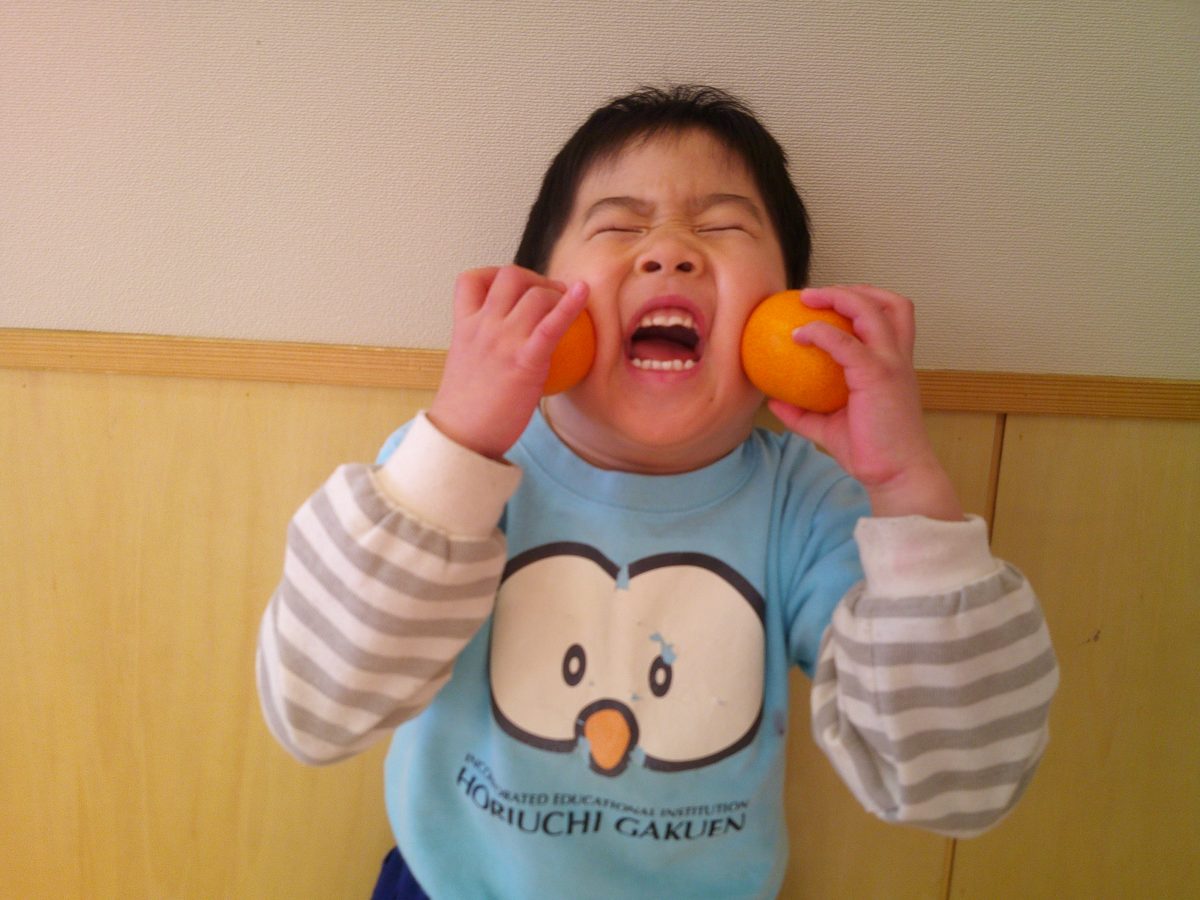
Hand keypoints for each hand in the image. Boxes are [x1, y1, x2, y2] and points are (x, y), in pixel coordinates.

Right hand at [428, 266, 588, 459]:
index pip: (470, 280)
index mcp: (464, 326)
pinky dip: (571, 304)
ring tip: (566, 308)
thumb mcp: (467, 366)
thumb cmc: (467, 410)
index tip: (512, 287)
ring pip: (535, 294)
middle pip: (510, 276)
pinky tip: (585, 292)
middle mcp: (481, 326)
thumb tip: (510, 345)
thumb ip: (485, 347)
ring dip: (556, 294)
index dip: (493, 274)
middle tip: (550, 295)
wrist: (461, 437)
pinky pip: (552, 323)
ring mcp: (501, 340)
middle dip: (535, 278)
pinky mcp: (524, 360)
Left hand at [767, 284, 963, 519]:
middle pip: (890, 302)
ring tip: (807, 299)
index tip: (826, 304)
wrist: (896, 474)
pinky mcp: (877, 375)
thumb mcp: (829, 427)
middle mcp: (898, 358)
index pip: (890, 317)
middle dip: (853, 289)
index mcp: (894, 365)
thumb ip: (803, 412)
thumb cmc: (869, 452)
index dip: (861, 301)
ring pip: (873, 309)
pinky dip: (821, 332)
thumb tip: (772, 401)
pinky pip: (845, 342)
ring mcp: (891, 364)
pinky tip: (798, 336)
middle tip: (813, 294)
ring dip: (840, 296)